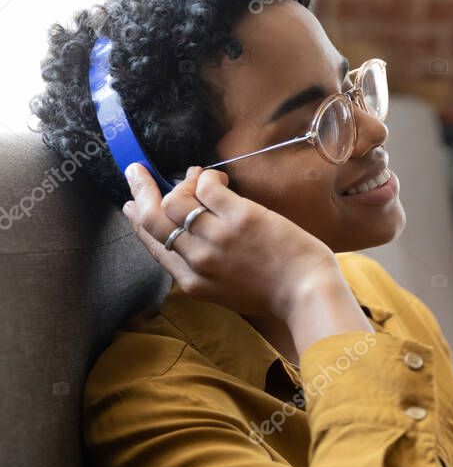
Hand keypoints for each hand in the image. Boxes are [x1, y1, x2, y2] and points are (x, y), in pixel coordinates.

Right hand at [121, 162, 343, 320]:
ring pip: (176, 199)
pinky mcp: (240, 218)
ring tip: (197, 176)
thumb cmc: (278, 295)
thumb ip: (206, 271)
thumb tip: (192, 243)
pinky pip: (208, 187)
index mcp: (193, 282)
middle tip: (136, 171)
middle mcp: (198, 260)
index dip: (138, 223)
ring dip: (182, 182)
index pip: (153, 246)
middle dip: (140, 191)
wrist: (308, 295)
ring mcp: (217, 238)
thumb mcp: (229, 293)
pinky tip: (217, 178)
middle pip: (154, 219)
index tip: (131, 205)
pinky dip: (207, 177)